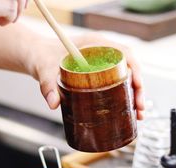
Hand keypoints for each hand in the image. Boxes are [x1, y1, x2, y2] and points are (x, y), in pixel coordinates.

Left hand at [30, 33, 144, 119]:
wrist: (36, 56)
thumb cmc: (42, 56)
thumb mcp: (45, 69)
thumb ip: (47, 85)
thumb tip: (53, 103)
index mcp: (96, 43)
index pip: (125, 53)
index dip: (135, 70)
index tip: (138, 86)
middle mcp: (103, 53)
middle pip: (130, 68)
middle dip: (138, 89)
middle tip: (139, 109)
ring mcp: (102, 64)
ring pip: (126, 78)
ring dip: (134, 96)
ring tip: (138, 115)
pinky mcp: (99, 75)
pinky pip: (117, 84)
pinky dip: (125, 97)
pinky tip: (128, 112)